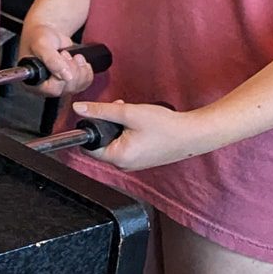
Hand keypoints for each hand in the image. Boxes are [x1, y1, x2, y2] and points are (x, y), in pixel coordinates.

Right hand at [21, 19, 98, 96]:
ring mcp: (58, 85)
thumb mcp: (42, 45)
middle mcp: (45, 87)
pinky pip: (85, 83)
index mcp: (32, 81)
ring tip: (69, 56)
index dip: (61, 77)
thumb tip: (65, 76)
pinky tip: (78, 61)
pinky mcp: (70, 82)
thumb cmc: (38, 37)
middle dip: (71, 69)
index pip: (51, 89)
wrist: (47, 32)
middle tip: (64, 54)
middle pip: (66, 89)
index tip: (62, 59)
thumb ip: (52, 60)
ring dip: (79, 68)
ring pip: (77, 87)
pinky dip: (86, 71)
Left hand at [73, 101, 212, 170]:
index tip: (99, 114)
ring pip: (114, 142)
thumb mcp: (128, 112)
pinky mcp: (142, 159)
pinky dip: (127, 132)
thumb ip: (101, 111)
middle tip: (119, 108)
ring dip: (117, 126)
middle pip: (101, 143)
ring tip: (131, 113)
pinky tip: (138, 122)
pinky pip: (126, 145)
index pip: (89, 146)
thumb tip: (78, 109)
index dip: (91, 128)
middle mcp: (124, 165)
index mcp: (118, 158)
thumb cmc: (165, 125)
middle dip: (106, 124)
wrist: (193, 134)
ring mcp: (134, 164)